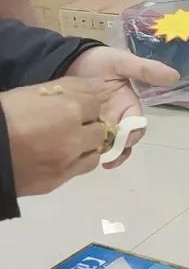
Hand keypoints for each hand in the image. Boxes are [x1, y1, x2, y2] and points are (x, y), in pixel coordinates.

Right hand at [1, 80, 107, 195]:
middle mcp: (75, 135)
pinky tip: (62, 156)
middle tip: (69, 124)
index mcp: (69, 109)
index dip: (83, 104)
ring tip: (68, 142)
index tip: (72, 106)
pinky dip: (77, 161)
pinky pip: (81, 168)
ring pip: (95, 150)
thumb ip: (64, 90)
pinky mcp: (58, 179)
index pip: (94, 102)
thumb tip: (87, 89)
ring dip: (86, 144)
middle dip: (87, 124)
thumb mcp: (31, 92)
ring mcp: (68, 160)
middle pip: (99, 127)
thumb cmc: (3, 114)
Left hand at [64, 49, 179, 168]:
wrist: (68, 58)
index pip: (137, 125)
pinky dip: (87, 150)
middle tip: (109, 158)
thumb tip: (175, 76)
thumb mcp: (123, 61)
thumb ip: (146, 70)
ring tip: (96, 160)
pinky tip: (80, 154)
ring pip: (107, 145)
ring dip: (105, 154)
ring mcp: (99, 123)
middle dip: (119, 151)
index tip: (126, 140)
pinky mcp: (81, 126)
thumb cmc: (99, 60)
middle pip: (123, 140)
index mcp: (128, 105)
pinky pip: (88, 142)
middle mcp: (116, 117)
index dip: (134, 134)